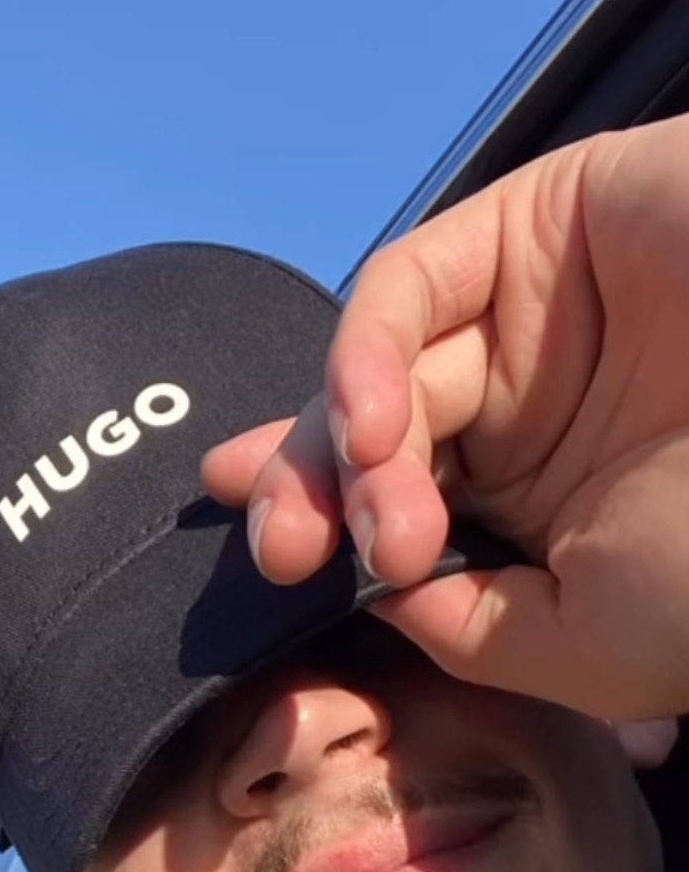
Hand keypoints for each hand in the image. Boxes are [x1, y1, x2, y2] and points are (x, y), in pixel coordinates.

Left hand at [202, 115, 688, 725]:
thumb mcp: (595, 645)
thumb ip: (474, 635)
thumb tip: (383, 601)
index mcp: (546, 506)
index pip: (403, 507)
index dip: (328, 525)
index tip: (276, 568)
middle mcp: (533, 410)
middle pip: (371, 438)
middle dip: (310, 495)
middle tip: (284, 551)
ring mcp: (535, 317)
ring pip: (381, 368)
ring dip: (345, 449)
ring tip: (364, 521)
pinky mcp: (540, 226)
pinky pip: (413, 284)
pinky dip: (370, 356)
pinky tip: (379, 431)